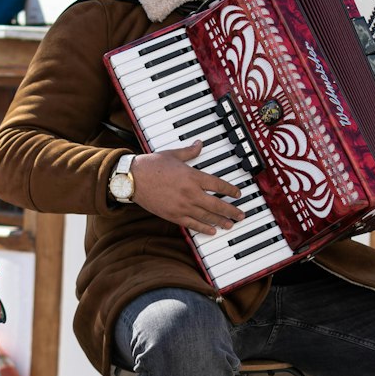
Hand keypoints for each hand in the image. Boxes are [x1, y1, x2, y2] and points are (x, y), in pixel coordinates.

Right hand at [131, 142, 246, 233]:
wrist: (133, 178)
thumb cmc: (151, 166)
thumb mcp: (173, 154)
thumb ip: (189, 152)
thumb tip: (199, 144)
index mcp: (192, 176)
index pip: (218, 185)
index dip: (230, 190)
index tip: (238, 194)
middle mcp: (190, 192)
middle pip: (217, 204)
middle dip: (231, 210)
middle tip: (241, 215)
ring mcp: (182, 206)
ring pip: (207, 216)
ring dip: (221, 221)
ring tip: (231, 225)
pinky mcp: (173, 215)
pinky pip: (192, 224)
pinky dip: (204, 228)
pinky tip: (212, 231)